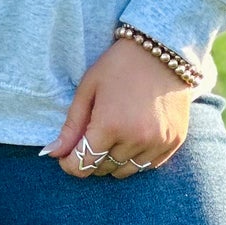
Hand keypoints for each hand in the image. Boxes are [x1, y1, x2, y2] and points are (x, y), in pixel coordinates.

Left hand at [41, 38, 194, 179]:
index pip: (84, 164)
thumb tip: (52, 153)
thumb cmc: (117, 67)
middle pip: (104, 168)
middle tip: (88, 139)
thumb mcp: (87, 89)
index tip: (64, 159)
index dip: (71, 165)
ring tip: (110, 137)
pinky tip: (130, 138)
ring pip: (126, 171)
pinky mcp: (174, 143)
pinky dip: (135, 159)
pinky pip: (148, 166)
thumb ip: (71, 125)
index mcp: (110, 125)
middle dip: (90, 160)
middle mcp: (136, 139)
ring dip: (113, 161)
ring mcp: (158, 143)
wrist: (161, 53)